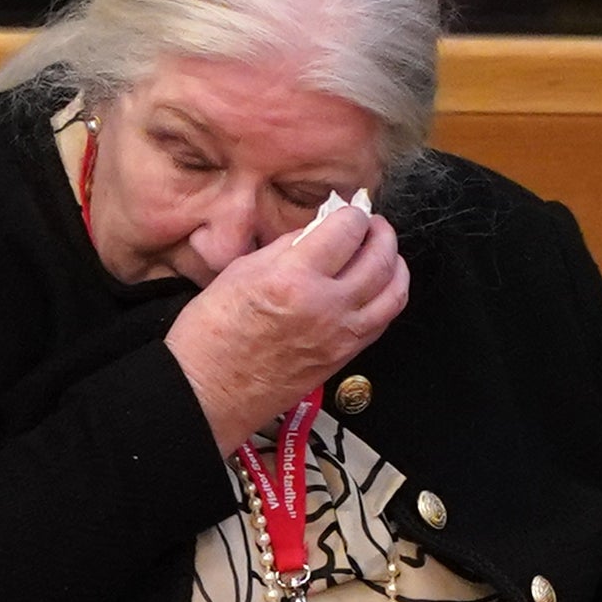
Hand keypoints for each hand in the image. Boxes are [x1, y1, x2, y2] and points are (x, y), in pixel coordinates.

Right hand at [165, 205, 409, 453]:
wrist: (207, 391)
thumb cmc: (211, 334)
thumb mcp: (241, 271)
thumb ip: (288, 247)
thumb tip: (320, 230)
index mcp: (294, 278)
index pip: (348, 229)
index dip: (353, 212)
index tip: (349, 210)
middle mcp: (325, 307)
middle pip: (380, 257)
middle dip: (380, 232)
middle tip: (371, 224)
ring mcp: (340, 336)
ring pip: (394, 292)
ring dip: (394, 264)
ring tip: (382, 253)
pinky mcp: (343, 357)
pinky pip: (383, 321)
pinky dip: (387, 297)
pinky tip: (376, 288)